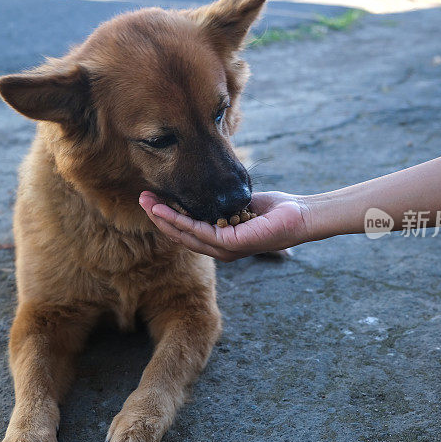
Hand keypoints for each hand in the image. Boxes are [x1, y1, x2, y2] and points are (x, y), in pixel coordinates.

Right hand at [139, 190, 311, 260]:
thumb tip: (203, 191)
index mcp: (221, 242)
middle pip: (181, 236)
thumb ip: (219, 204)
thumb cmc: (274, 211)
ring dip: (164, 219)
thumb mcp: (239, 204)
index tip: (151, 200)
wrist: (299, 216)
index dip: (167, 217)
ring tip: (147, 203)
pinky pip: (201, 232)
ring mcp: (225, 250)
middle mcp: (220, 250)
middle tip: (141, 199)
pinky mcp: (232, 245)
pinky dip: (182, 221)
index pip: (187, 232)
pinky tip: (168, 210)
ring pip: (186, 235)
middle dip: (159, 217)